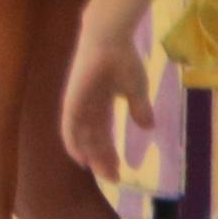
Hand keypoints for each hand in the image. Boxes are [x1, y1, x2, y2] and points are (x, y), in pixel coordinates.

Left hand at [58, 20, 151, 180]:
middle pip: (93, 139)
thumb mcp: (136, 90)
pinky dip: (73, 143)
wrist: (111, 40)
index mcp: (101, 103)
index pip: (103, 134)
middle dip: (102, 159)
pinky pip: (69, 127)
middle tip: (113, 177)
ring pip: (83, 137)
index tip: (119, 170)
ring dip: (92, 155)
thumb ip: (139, 108)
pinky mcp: (72, 101)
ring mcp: (78, 104)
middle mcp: (87, 107)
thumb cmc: (123, 60)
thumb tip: (148, 126)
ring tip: (102, 172)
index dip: (109, 152)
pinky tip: (80, 159)